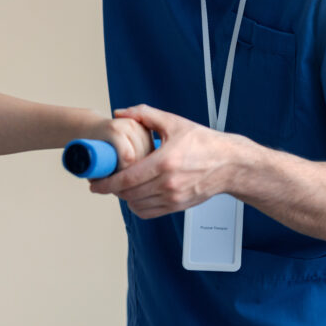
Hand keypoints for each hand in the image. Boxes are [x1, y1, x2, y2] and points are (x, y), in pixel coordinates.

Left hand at [90, 104, 244, 218]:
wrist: (230, 164)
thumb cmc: (204, 143)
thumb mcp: (174, 122)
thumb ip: (145, 114)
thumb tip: (120, 113)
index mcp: (165, 162)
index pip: (127, 179)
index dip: (106, 183)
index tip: (94, 182)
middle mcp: (169, 183)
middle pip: (128, 194)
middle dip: (111, 189)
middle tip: (103, 181)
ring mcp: (174, 197)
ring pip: (136, 205)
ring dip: (123, 197)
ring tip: (119, 186)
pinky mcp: (178, 206)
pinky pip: (149, 212)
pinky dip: (137, 206)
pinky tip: (135, 195)